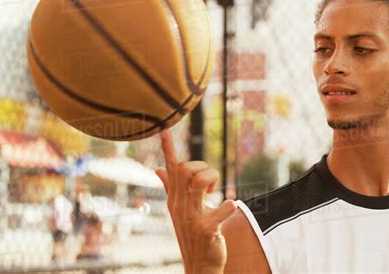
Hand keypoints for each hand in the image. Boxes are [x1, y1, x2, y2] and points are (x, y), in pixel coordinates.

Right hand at [155, 129, 237, 273]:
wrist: (200, 265)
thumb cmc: (192, 233)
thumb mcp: (179, 210)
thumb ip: (170, 188)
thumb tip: (157, 169)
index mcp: (174, 198)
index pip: (170, 169)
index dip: (168, 148)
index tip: (165, 129)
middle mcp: (180, 205)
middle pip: (186, 169)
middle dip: (203, 167)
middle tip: (210, 184)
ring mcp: (191, 217)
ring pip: (200, 181)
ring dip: (214, 180)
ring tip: (216, 194)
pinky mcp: (206, 229)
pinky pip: (221, 208)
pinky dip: (229, 205)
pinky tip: (230, 206)